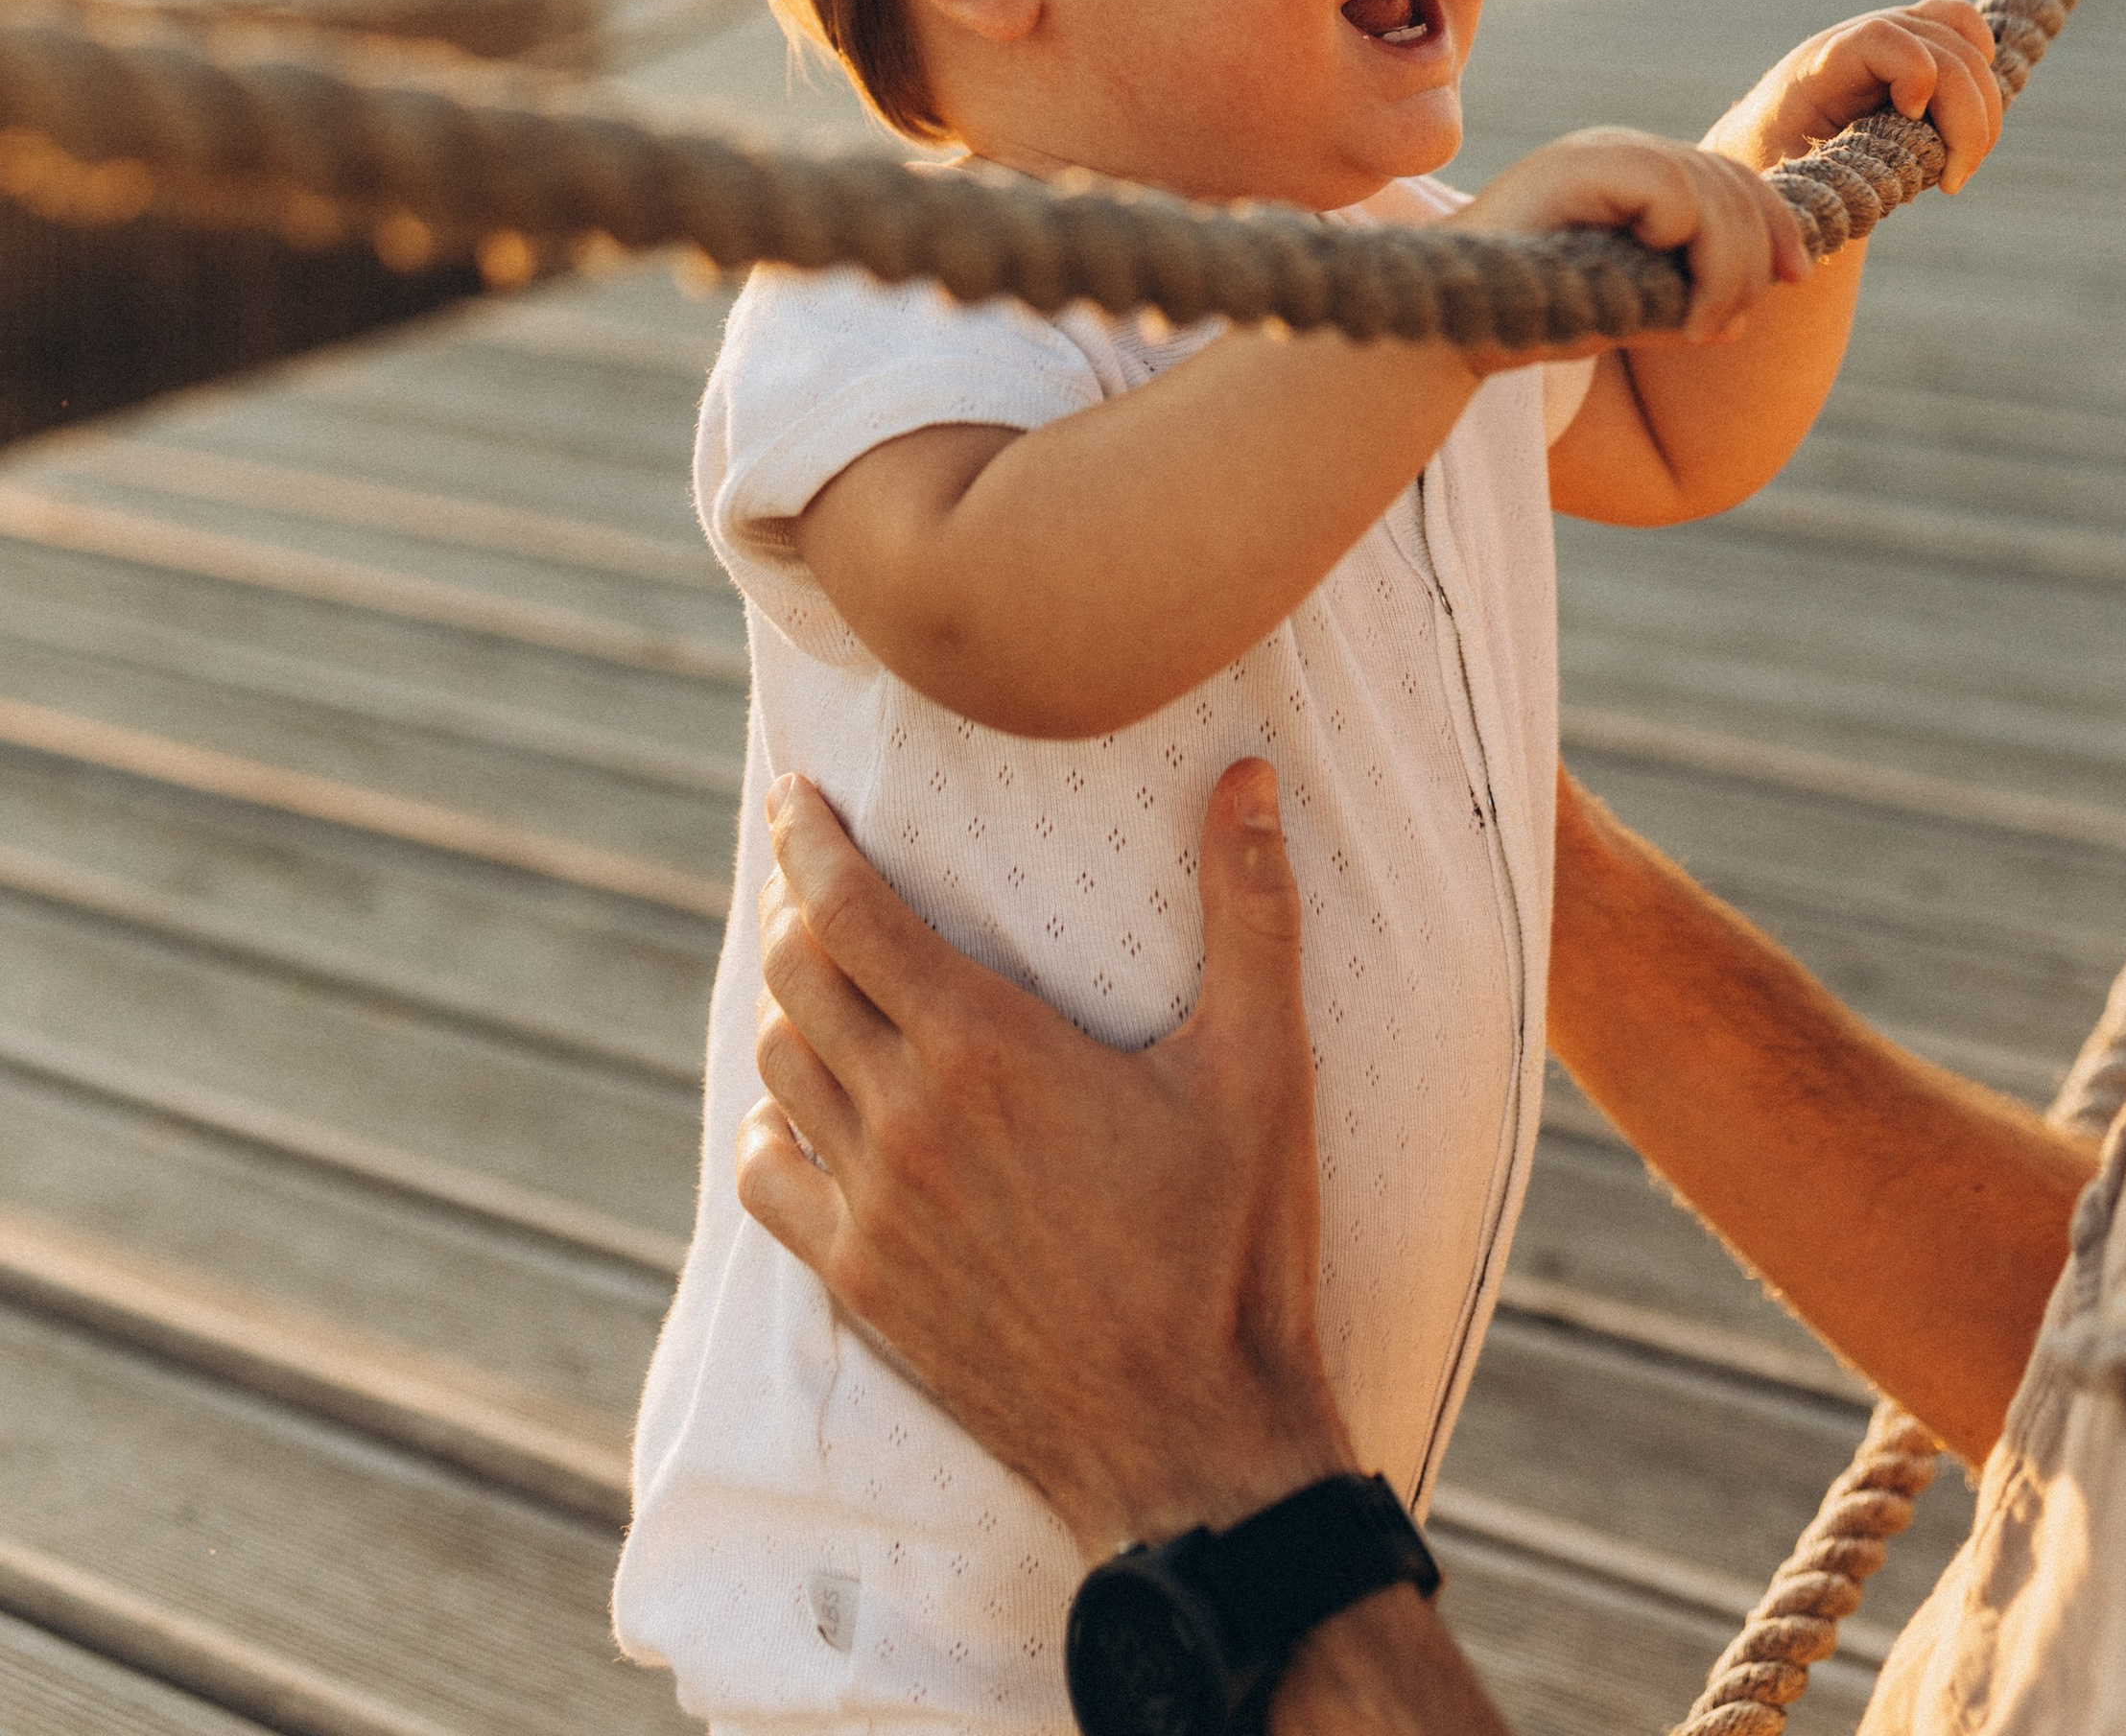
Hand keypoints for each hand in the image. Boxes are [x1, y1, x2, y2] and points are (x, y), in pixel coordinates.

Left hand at [739, 759, 1353, 1557]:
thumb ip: (1252, 908)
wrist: (1193, 1443)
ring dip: (788, 1005)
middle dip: (794, 907)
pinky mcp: (866, 1287)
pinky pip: (770, 1183)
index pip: (847, 910)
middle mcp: (907, 1120)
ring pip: (777, 1068)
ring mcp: (875, 1211)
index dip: (809, 841)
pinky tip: (803, 1111)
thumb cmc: (1234, 1248)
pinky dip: (772, 1126)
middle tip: (814, 873)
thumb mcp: (1261, 1067)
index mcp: (986, 1048)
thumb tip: (1250, 776)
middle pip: (796, 975)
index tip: (794, 797)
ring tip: (819, 974)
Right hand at [1452, 126, 1808, 347]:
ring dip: (1729, 271)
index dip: (1774, 223)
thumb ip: (1683, 296)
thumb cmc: (1529, 320)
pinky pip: (1672, 190)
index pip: (1729, 176)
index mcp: (1630, 174)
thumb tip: (1749, 310)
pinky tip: (1679, 308)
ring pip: (1712, 189)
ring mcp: (1596, 153)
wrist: (1446, 328)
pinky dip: (1695, 252)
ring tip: (1706, 330)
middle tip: (1728, 327)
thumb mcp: (1629, 306)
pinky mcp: (1579, 166)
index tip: (1796, 278)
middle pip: (1732, 180)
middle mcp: (1617, 151)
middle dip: (1755, 257)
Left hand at [1705, 0, 2003, 193]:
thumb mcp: (1782, 181)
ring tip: (1956, 168)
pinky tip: (1971, 118)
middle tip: (1951, 183)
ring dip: (1983, 115)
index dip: (1914, 72)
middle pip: (1945, 51)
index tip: (1909, 122)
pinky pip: (1966, 28)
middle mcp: (1860, 36)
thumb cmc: (1773, 167)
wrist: (1768, 140)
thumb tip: (1871, 188)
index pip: (1880, 36)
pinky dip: (1984, 70)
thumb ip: (1816, 183)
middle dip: (1967, 123)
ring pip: (1969, 49)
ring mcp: (1893, 33)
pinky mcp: (1917, 41)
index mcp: (1818, 67)